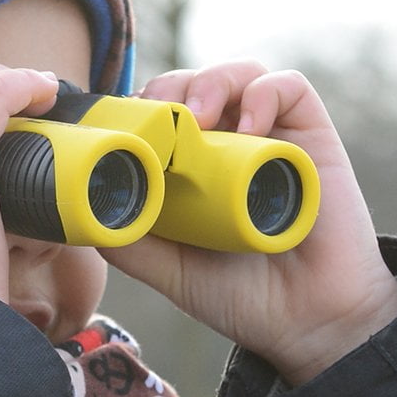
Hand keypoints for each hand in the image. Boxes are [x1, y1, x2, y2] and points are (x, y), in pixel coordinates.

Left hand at [102, 61, 396, 384]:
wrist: (304, 322)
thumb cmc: (237, 294)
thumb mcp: (167, 268)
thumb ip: (128, 241)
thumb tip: (84, 215)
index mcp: (192, 167)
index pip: (160, 112)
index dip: (139, 106)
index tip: (123, 123)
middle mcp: (230, 144)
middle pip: (193, 85)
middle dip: (168, 88)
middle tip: (158, 115)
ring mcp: (271, 137)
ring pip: (237, 75)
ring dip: (210, 82)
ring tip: (198, 115)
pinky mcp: (313, 137)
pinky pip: (290, 87)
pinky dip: (263, 94)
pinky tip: (247, 126)